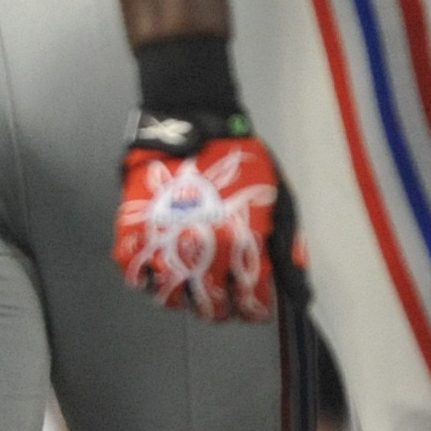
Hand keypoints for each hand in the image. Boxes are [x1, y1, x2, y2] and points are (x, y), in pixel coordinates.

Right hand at [112, 38, 285, 323]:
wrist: (189, 121)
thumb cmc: (237, 159)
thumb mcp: (277, 199)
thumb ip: (287, 248)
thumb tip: (298, 293)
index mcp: (242, 241)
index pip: (250, 302)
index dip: (253, 309)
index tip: (251, 306)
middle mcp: (202, 248)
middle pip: (210, 308)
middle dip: (220, 310)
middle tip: (221, 300)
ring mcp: (163, 241)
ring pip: (170, 299)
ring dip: (183, 298)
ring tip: (189, 285)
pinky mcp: (132, 231)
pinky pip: (134, 275)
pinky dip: (145, 279)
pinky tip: (159, 268)